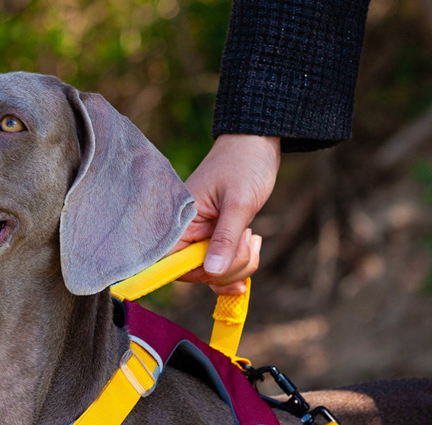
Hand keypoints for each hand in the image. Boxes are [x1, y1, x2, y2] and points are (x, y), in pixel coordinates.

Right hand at [172, 134, 279, 294]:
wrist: (258, 143)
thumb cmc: (245, 165)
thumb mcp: (238, 203)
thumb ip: (225, 239)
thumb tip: (212, 272)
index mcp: (181, 222)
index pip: (172, 264)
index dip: (196, 273)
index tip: (221, 268)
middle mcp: (187, 233)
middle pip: (197, 273)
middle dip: (227, 268)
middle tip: (248, 240)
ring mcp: (203, 238)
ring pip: (214, 273)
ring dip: (239, 265)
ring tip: (252, 236)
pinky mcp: (216, 239)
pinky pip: (223, 266)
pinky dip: (240, 264)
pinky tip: (254, 246)